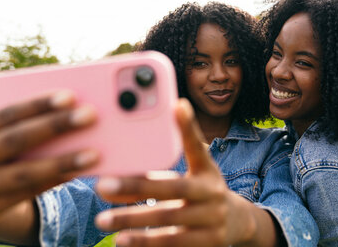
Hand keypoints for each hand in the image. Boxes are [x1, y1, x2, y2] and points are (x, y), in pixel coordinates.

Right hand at [0, 91, 99, 233]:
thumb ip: (6, 126)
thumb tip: (62, 112)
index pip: (4, 114)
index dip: (37, 104)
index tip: (70, 96)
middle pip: (16, 140)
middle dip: (55, 126)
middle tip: (90, 115)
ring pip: (24, 174)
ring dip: (62, 162)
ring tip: (93, 153)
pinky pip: (26, 195)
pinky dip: (53, 182)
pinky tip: (76, 172)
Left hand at [95, 98, 263, 246]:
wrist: (234, 224)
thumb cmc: (200, 193)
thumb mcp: (190, 176)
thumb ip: (158, 171)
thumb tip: (115, 171)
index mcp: (207, 171)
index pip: (197, 147)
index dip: (188, 127)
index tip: (178, 105)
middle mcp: (212, 195)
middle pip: (172, 189)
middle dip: (135, 187)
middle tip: (103, 186)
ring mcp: (212, 222)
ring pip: (167, 222)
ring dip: (132, 222)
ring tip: (103, 220)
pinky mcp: (207, 246)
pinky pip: (172, 246)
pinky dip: (145, 244)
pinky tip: (122, 241)